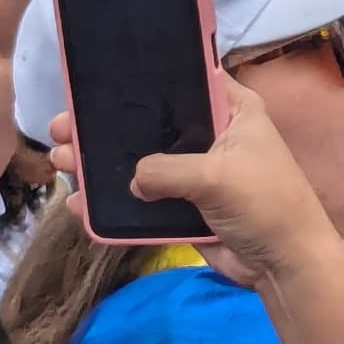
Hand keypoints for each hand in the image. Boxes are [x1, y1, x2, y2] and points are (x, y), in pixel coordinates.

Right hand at [51, 79, 334, 287]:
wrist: (282, 264)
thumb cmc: (265, 204)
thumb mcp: (216, 177)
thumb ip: (167, 170)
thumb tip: (131, 179)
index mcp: (232, 110)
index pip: (184, 80)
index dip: (143, 80)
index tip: (97, 81)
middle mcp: (211, 134)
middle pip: (150, 122)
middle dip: (105, 126)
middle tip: (62, 127)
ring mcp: (194, 171)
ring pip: (139, 160)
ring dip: (100, 162)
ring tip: (61, 161)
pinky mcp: (182, 204)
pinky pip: (140, 197)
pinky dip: (110, 200)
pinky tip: (77, 203)